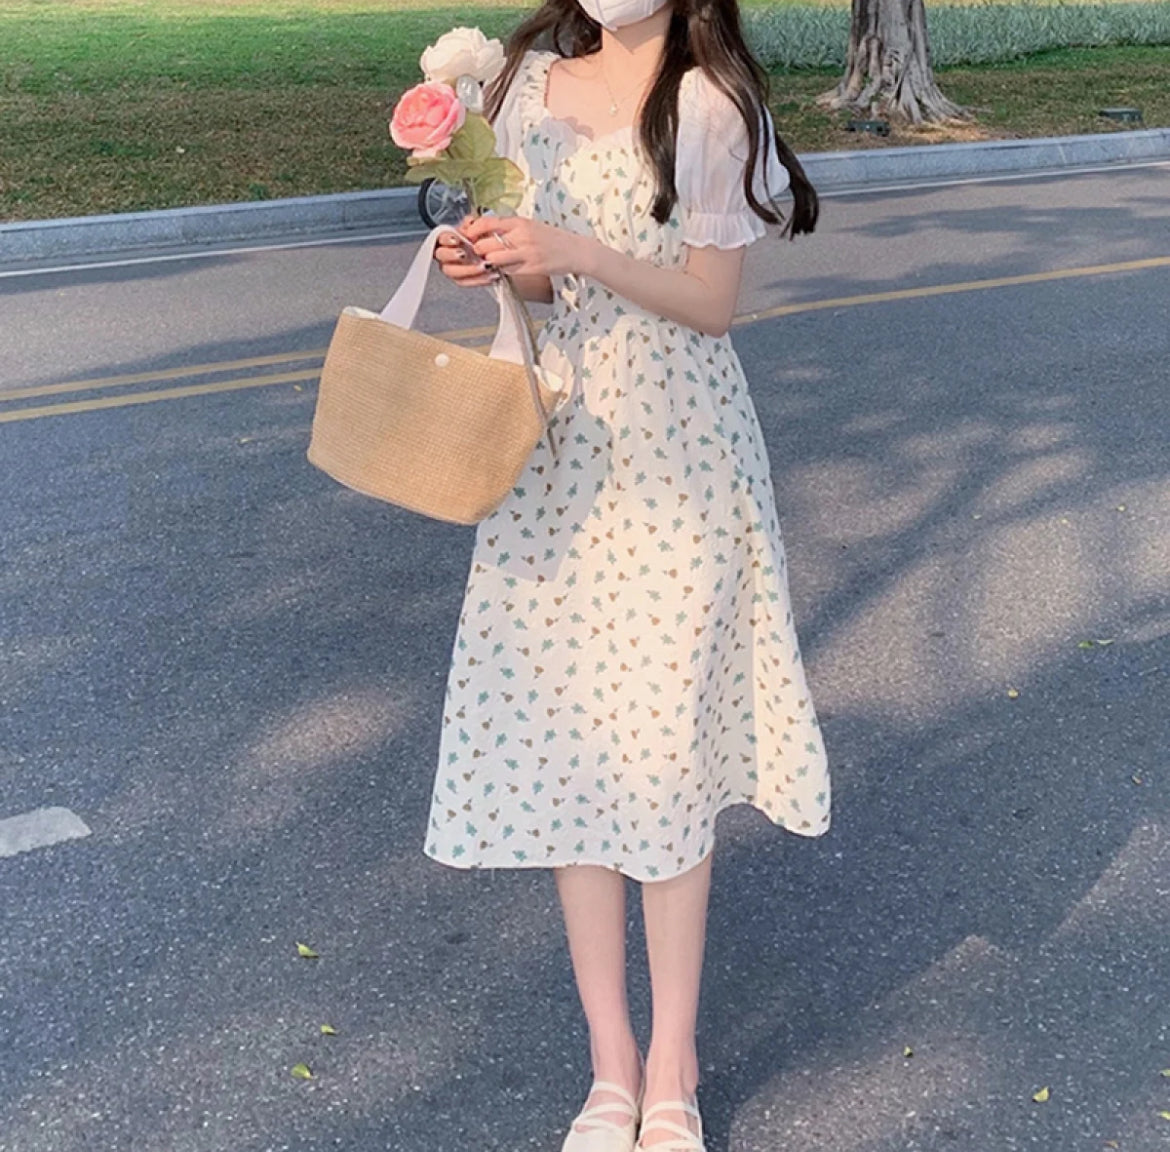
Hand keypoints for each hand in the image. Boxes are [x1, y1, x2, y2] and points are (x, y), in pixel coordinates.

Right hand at [432, 215, 500, 288]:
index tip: (456, 240)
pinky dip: (477, 279)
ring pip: (452, 271)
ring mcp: (453, 267)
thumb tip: (470, 222)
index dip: (446, 239)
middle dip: (451, 255)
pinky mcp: (463, 279)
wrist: (498, 251)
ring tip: (483, 266)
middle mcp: (447, 253)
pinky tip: (489, 275)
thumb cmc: (486, 238)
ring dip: (467, 269)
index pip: (439, 237)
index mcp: (448, 238)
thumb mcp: (482, 227)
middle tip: (464, 254)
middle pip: (441, 256)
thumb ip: (475, 223)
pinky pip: (465, 282)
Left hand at [460, 213, 591, 278]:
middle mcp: (522, 236)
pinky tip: (507, 268)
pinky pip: (508, 271)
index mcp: (520, 222)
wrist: (576, 250)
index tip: (468, 235)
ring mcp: (527, 253)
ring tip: (493, 261)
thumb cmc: (552, 238)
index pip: (488, 223)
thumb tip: (485, 230)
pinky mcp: (532, 268)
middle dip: (478, 250)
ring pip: (494, 259)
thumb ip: (509, 228)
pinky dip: (503, 270)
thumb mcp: (530, 226)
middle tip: (479, 253)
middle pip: (486, 244)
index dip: (474, 230)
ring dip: (490, 262)